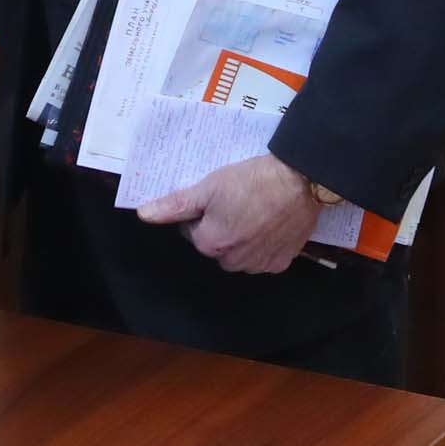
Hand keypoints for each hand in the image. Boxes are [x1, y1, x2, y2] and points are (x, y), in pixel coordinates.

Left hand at [135, 153, 322, 273]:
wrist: (301, 181)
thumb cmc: (251, 181)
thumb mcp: (208, 187)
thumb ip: (175, 205)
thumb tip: (144, 215)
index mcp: (211, 244)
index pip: (192, 232)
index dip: (201, 213)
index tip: (216, 197)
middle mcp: (234, 262)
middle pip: (216, 246)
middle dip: (220, 228)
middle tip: (235, 202)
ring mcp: (260, 265)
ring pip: (239, 255)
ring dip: (240, 239)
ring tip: (253, 211)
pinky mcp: (282, 262)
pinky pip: (263, 258)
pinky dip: (263, 245)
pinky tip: (269, 224)